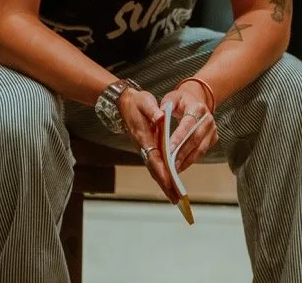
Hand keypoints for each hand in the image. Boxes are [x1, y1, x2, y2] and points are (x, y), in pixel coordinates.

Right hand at [118, 87, 180, 202]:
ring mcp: (145, 148)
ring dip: (165, 183)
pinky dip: (163, 175)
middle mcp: (143, 146)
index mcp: (143, 136)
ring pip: (156, 169)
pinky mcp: (148, 148)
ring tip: (176, 197)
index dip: (162, 170)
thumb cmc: (137, 102)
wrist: (125, 103)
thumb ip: (152, 110)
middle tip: (176, 199)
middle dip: (165, 184)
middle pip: (154, 169)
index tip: (170, 182)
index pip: (154, 156)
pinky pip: (156, 164)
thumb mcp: (145, 102)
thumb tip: (161, 117)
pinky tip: (172, 182)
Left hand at [160, 81, 219, 172]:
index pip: (188, 124)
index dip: (179, 137)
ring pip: (200, 148)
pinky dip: (191, 160)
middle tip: (170, 164)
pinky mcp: (213, 138)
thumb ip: (165, 107)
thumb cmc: (180, 101)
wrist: (195, 100)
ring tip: (174, 169)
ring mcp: (212, 129)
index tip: (169, 149)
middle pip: (195, 139)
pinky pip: (202, 152)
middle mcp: (208, 118)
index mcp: (197, 107)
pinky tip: (181, 166)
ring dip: (187, 160)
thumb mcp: (171, 98)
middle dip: (182, 153)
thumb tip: (159, 118)